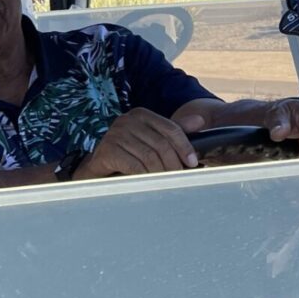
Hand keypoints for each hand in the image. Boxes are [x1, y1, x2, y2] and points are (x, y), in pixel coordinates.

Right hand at [75, 109, 196, 178]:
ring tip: (167, 182)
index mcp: (141, 114)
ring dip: (162, 172)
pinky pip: (134, 166)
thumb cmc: (128, 153)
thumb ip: (174, 131)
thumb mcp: (152, 140)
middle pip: (161, 144)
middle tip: (181, 178)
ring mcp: (115, 134)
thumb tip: (200, 120)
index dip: (185, 146)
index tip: (192, 162)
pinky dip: (146, 176)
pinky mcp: (107, 151)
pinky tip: (150, 183)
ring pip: (149, 157)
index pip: (170, 129)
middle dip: (174, 163)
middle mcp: (127, 120)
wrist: (98, 166)